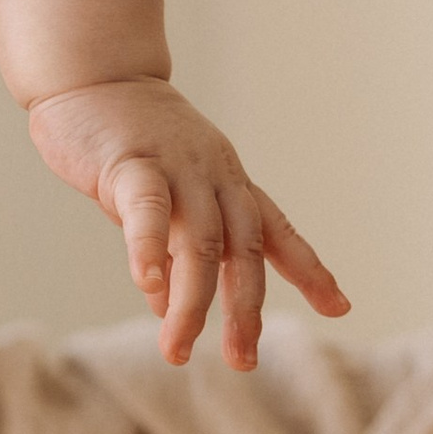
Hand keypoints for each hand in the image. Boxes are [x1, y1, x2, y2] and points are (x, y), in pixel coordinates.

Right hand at [24, 76, 346, 369]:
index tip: (339, 307)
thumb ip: (171, 248)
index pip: (278, 233)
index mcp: (229, 186)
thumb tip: (167, 305)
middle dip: (246, 310)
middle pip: (246, 251)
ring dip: (192, 302)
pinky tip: (149, 286)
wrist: (93, 73)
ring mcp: (179, 169)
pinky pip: (148, 209)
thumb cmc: (126, 143)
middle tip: (243, 360)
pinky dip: (152, 248)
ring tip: (177, 351)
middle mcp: (216, 178)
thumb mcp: (160, 200)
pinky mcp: (132, 162)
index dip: (310, 270)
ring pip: (201, 242)